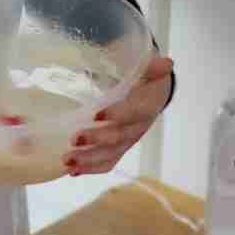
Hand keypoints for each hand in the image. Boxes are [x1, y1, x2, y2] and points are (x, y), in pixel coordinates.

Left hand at [61, 56, 173, 175]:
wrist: (152, 95)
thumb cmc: (144, 80)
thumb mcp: (148, 69)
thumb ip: (151, 67)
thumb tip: (167, 63)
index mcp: (146, 107)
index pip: (135, 113)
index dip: (118, 114)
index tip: (97, 114)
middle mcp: (138, 128)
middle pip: (119, 138)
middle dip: (96, 140)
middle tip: (74, 138)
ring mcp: (128, 142)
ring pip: (110, 155)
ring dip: (88, 159)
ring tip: (67, 159)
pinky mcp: (119, 150)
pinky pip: (107, 163)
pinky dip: (90, 169)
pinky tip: (72, 171)